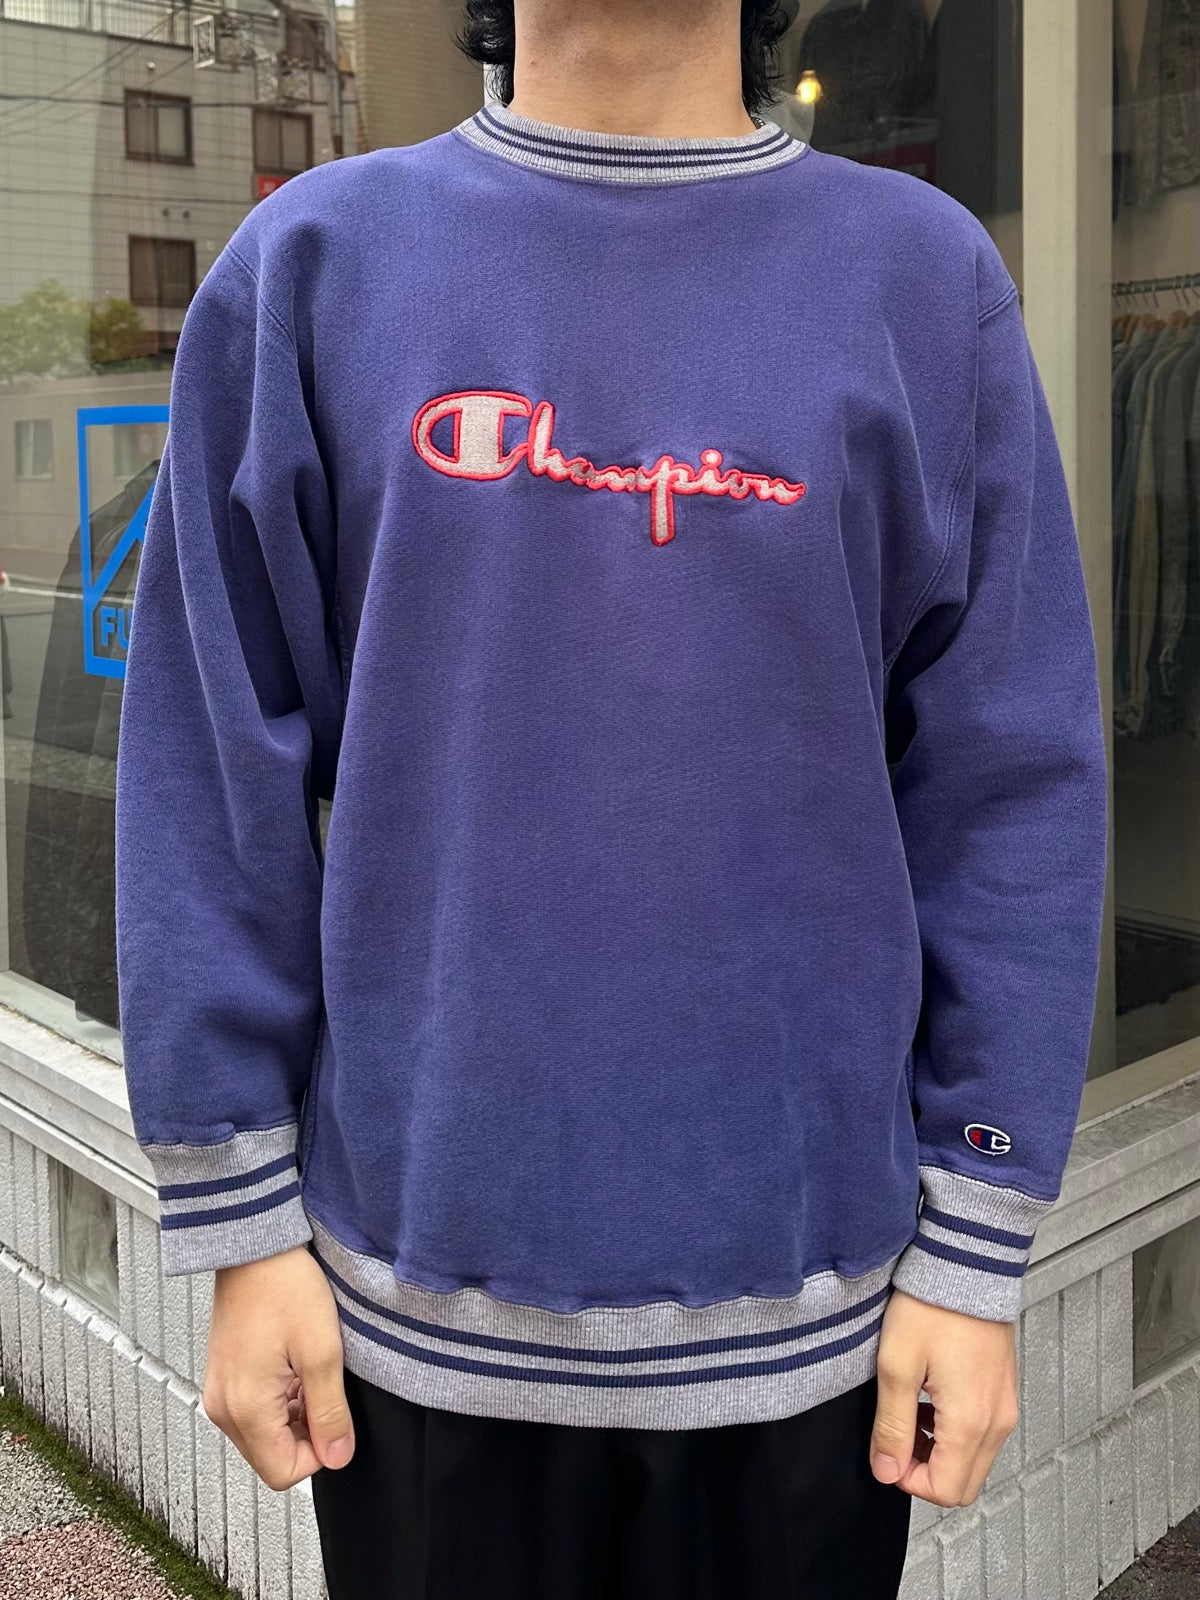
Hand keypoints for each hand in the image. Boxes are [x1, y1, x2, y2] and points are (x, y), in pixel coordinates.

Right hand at [203, 1245, 353, 1490]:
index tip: (335, 1418)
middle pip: (271, 1456)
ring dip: (294, 1414)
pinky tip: (293, 1363)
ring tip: (307, 1369)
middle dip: (305, 1433)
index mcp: (246, 1409)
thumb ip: (330, 1411)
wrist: (254, 1248)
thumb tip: (338, 1456)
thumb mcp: (322, 1351)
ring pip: (264, 1434)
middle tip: (322, 1386)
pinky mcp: (224, 1377)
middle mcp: (223, 1408)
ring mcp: (220, 1392)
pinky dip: (280, 1399)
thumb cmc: (284, 1287)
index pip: (283, 1473)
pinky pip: (254, 1410)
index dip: (319, 1453)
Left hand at [869, 1288, 1018, 1506]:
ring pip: (973, 1461)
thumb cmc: (932, 1306)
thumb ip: (892, 1426)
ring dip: (939, 1451)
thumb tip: (886, 1470)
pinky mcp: (1004, 1392)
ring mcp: (1005, 1407)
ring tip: (911, 1412)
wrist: (965, 1265)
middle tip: (898, 1437)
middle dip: (926, 1471)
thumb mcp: (896, 1366)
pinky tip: (931, 1401)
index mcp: (972, 1421)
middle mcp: (998, 1421)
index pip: (946, 1491)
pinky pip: (982, 1434)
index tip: (889, 1453)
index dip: (909, 1480)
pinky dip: (955, 1432)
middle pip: (964, 1484)